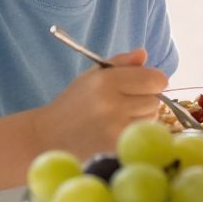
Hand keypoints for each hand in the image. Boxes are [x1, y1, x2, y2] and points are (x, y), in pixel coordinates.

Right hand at [35, 51, 166, 154]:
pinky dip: (135, 133)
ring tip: (116, 119)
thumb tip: (143, 53)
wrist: (47, 138)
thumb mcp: (92, 76)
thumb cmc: (75, 103)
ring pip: (151, 118)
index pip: (155, 79)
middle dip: (144, 100)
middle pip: (155, 100)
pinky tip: (116, 132)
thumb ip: (121, 63)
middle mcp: (111, 105)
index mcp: (106, 81)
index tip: (143, 85)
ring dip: (141, 117)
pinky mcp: (116, 147)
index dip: (153, 81)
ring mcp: (114, 129)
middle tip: (121, 105)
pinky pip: (143, 135)